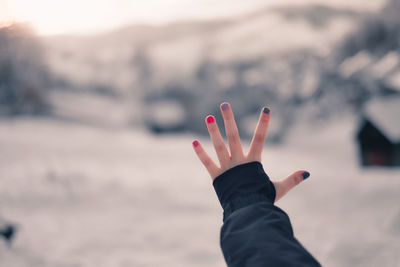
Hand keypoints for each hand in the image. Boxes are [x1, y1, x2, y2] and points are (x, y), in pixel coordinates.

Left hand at [192, 102, 309, 201]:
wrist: (247, 213)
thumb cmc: (262, 199)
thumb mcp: (279, 188)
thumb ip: (292, 179)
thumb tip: (307, 172)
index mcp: (253, 162)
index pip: (260, 138)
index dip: (264, 123)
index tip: (266, 109)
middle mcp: (239, 161)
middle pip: (233, 136)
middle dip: (229, 119)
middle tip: (224, 104)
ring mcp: (227, 167)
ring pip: (219, 146)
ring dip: (213, 131)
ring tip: (208, 117)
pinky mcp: (216, 176)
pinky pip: (207, 162)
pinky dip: (200, 153)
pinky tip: (194, 141)